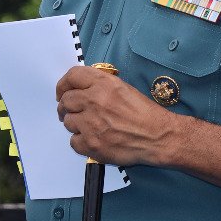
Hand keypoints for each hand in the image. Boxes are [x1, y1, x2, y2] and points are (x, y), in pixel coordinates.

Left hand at [55, 65, 174, 167]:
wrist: (158, 136)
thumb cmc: (144, 113)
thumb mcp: (123, 88)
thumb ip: (100, 84)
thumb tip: (80, 87)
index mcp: (103, 84)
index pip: (71, 76)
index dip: (63, 85)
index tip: (62, 92)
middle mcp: (94, 101)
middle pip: (65, 101)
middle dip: (65, 107)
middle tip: (71, 112)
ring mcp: (91, 124)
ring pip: (68, 122)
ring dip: (75, 125)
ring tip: (89, 127)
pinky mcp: (92, 144)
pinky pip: (73, 142)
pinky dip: (80, 142)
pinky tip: (93, 139)